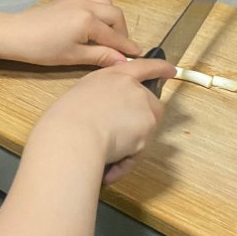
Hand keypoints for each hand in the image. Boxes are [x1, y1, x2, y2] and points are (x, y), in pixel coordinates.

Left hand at [0, 0, 141, 67]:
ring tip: (109, 37)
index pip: (116, 36)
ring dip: (113, 20)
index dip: (128, 48)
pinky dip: (102, 12)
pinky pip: (95, 1)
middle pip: (116, 16)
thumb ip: (101, 56)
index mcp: (90, 21)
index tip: (138, 56)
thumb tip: (124, 61)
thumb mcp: (73, 56)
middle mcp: (88, 5)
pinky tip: (95, 26)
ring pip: (107, 5)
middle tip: (121, 49)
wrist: (15, 33)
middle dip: (123, 32)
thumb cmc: (42, 49)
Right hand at [31, 58, 175, 183]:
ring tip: (106, 155)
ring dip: (131, 143)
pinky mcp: (148, 129)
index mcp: (113, 76)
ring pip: (147, 129)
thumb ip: (101, 97)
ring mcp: (143, 107)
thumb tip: (108, 112)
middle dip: (141, 120)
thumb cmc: (65, 119)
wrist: (73, 135)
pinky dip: (126, 162)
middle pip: (151, 103)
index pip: (142, 66)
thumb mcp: (82, 96)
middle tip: (120, 137)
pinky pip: (138, 151)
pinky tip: (109, 169)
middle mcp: (132, 88)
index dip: (159, 68)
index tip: (170, 71)